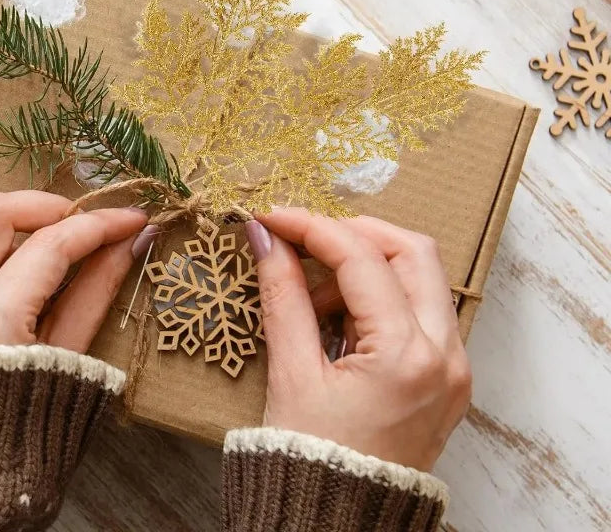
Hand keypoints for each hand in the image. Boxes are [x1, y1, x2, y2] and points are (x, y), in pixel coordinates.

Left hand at [0, 190, 155, 351]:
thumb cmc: (18, 443)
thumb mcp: (67, 366)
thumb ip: (97, 294)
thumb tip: (131, 243)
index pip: (53, 245)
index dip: (101, 223)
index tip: (133, 218)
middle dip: (45, 204)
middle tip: (80, 222)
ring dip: (12, 227)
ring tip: (49, 249)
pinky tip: (10, 274)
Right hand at [245, 209, 471, 471]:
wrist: (337, 526)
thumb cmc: (310, 459)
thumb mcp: (291, 373)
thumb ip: (281, 295)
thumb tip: (264, 237)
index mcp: (406, 356)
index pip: (361, 257)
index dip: (310, 227)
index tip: (271, 218)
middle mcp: (445, 355)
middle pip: (412, 251)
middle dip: (353, 235)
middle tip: (304, 242)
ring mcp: (453, 366)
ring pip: (421, 277)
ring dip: (366, 267)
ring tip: (313, 301)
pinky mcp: (447, 376)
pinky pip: (420, 310)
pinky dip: (379, 298)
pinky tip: (339, 322)